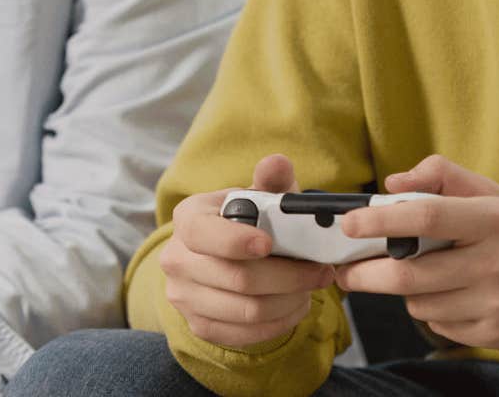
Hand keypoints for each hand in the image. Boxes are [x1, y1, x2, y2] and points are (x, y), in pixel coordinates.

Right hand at [158, 153, 335, 347]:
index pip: (203, 233)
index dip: (235, 241)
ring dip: (289, 301)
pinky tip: (295, 306)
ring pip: (247, 310)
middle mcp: (177, 258)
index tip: (268, 244)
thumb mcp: (260, 198)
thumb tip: (277, 164)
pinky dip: (279, 323)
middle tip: (322, 271)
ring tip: (311, 288)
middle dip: (289, 277)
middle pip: (237, 278)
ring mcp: (184, 296)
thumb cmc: (248, 222)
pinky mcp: (199, 325)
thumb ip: (272, 181)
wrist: (224, 258)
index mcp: (188, 218)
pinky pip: (245, 334)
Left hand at [335, 155, 498, 357]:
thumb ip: (443, 176)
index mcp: (494, 220)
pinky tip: (450, 296)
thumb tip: (393, 184)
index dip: (380, 221)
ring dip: (405, 291)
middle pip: (410, 275)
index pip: (426, 217)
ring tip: (418, 276)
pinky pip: (439, 325)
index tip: (349, 224)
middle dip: (367, 274)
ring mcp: (496, 304)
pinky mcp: (495, 334)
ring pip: (419, 304)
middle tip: (347, 270)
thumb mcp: (494, 194)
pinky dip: (431, 311)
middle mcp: (496, 263)